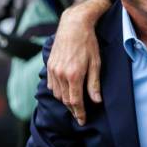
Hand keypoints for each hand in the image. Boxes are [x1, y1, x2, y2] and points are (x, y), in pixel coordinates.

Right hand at [47, 0, 110, 124]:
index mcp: (74, 76)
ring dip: (65, 101)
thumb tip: (96, 101)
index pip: (75, 102)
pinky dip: (58, 91)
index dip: (79, 113)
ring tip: (74, 104)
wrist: (73, 25)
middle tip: (80, 115)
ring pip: (57, 94)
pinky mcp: (49, 65)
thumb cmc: (88, 43)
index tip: (82, 121)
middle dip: (73, 109)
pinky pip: (52, 85)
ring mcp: (53, 70)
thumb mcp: (96, 63)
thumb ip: (94, 84)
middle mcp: (61, 75)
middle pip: (65, 100)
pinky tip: (65, 91)